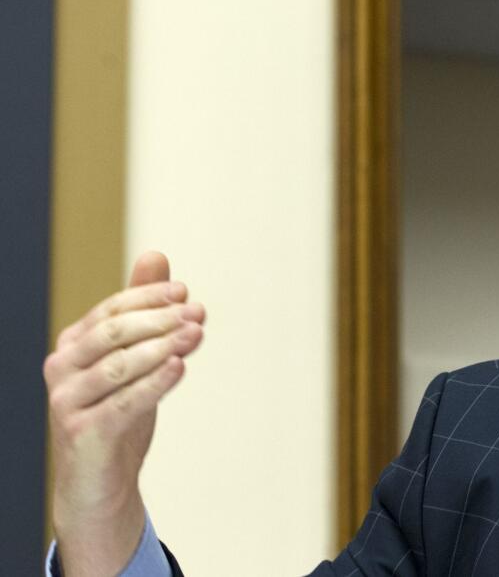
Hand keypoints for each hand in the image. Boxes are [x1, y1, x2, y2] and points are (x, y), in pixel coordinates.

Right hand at [45, 251, 205, 575]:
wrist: (100, 481)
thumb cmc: (119, 414)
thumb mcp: (135, 361)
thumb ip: (143, 312)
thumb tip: (156, 255)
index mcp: (73, 345)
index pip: (111, 311)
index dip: (148, 298)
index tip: (186, 292)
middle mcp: (62, 369)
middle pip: (114, 334)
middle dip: (159, 320)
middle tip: (197, 313)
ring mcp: (67, 402)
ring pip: (118, 366)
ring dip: (162, 347)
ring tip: (196, 334)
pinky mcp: (83, 433)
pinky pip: (123, 403)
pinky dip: (154, 383)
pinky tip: (180, 367)